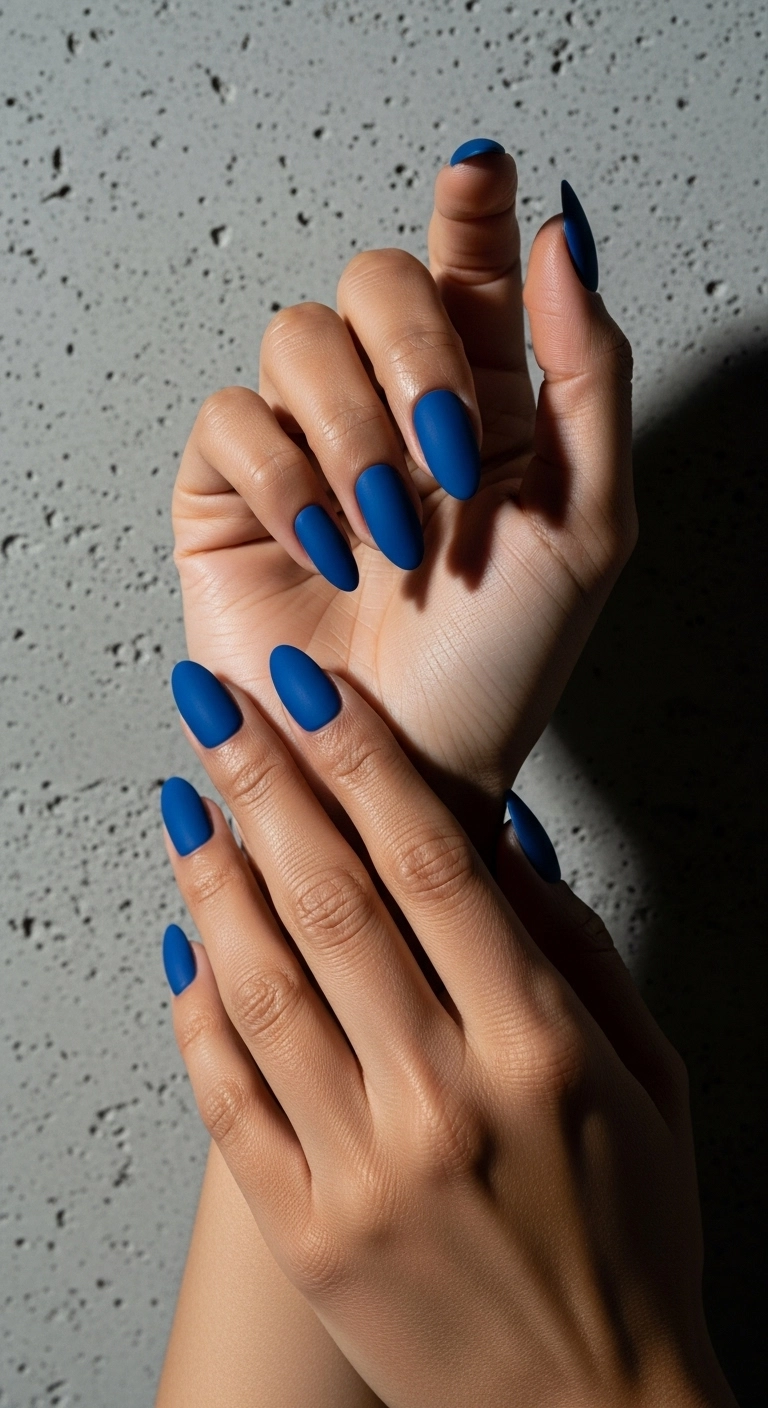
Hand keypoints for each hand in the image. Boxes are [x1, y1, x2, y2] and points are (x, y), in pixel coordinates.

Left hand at [159, 654, 733, 1407]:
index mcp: (541, 1048)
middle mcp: (446, 1101)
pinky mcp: (307, 1233)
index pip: (433, 865)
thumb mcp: (651, 1076)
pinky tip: (183, 939)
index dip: (364, 762)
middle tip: (219, 703)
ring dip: (213, 879)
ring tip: (187, 798)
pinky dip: (197, 1010)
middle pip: (333, 904)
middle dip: (266, 784)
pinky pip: (228, 1100)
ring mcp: (364, 1172)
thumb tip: (495, 836)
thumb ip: (574, 948)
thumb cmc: (633, 1232)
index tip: (314, 691)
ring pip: (263, 988)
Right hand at [171, 147, 635, 857]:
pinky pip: (234, 422)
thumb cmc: (503, 665)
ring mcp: (308, 448)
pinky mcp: (233, 493)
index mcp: (485, 405)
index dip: (466, 208)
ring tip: (389, 537)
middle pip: (374, 283)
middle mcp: (392, 411)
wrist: (410, 769)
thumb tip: (560, 240)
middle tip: (447, 459)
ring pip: (297, 339)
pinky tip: (326, 550)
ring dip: (353, 435)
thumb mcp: (585, 524)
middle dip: (415, 357)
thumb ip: (588, 378)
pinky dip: (285, 483)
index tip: (477, 170)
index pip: (467, 268)